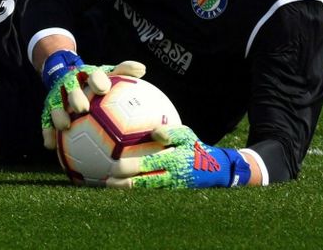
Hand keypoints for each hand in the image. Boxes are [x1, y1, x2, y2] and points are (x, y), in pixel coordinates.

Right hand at [38, 52, 146, 147]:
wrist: (63, 72)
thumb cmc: (96, 80)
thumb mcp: (109, 73)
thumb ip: (124, 71)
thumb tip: (142, 68)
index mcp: (87, 74)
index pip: (93, 74)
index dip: (97, 80)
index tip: (103, 89)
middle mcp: (71, 83)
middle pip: (71, 87)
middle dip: (76, 97)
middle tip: (82, 108)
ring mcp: (58, 95)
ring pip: (56, 103)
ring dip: (59, 114)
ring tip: (64, 127)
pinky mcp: (48, 107)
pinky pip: (46, 120)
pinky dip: (47, 131)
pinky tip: (50, 145)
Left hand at [106, 124, 252, 188]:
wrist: (215, 170)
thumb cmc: (196, 148)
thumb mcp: (187, 135)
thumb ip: (171, 132)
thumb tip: (154, 132)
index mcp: (172, 162)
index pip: (148, 166)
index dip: (130, 168)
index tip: (114, 167)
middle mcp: (169, 177)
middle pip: (142, 183)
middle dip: (124, 184)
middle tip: (106, 181)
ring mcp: (169, 186)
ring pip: (144, 189)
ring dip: (127, 189)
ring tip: (109, 186)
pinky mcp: (169, 190)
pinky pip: (149, 190)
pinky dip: (135, 188)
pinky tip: (121, 184)